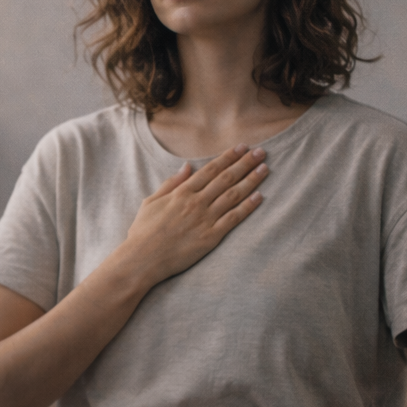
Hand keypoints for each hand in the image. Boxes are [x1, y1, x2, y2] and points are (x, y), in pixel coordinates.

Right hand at [115, 145, 267, 285]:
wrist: (142, 259)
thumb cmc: (143, 232)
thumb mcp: (151, 201)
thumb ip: (170, 183)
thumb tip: (187, 167)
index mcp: (181, 192)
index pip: (210, 169)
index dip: (228, 157)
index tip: (242, 147)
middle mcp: (196, 202)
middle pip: (226, 178)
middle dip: (245, 163)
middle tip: (261, 152)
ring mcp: (205, 219)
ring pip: (233, 195)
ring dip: (251, 180)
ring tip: (265, 168)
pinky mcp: (211, 237)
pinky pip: (233, 219)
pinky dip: (248, 207)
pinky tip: (260, 196)